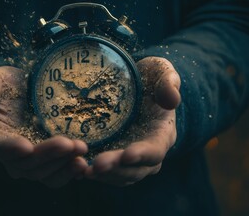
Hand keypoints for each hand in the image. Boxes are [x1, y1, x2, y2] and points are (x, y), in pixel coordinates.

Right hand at [0, 66, 87, 187]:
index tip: (27, 146)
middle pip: (27, 164)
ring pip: (44, 172)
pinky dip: (70, 171)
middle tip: (69, 144)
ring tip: (81, 153)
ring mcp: (33, 158)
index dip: (11, 149)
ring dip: (63, 166)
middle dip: (48, 155)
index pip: (0, 148)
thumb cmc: (6, 84)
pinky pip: (58, 171)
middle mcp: (14, 154)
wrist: (25, 88)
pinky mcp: (50, 158)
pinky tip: (84, 164)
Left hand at [85, 57, 180, 185]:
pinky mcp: (113, 155)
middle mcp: (148, 151)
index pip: (155, 149)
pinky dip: (93, 172)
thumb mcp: (161, 72)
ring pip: (119, 175)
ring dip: (103, 176)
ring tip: (83, 171)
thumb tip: (172, 100)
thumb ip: (168, 83)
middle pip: (135, 169)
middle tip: (96, 165)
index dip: (142, 155)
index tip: (127, 155)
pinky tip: (76, 168)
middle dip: (117, 169)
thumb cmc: (150, 77)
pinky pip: (106, 171)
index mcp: (162, 133)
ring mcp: (129, 155)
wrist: (134, 84)